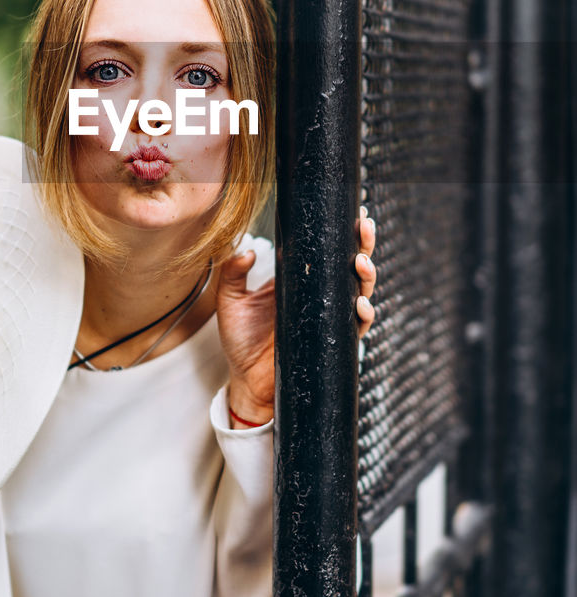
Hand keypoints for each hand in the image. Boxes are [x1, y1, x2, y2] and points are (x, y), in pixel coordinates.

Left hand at [217, 207, 377, 424]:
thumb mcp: (230, 302)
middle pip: (350, 265)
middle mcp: (318, 296)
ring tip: (362, 261)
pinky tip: (360, 303)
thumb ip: (232, 274)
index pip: (325, 251)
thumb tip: (248, 251)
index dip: (342, 233)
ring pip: (359, 292)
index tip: (352, 213)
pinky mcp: (333, 342)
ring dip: (367, 275)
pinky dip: (363, 314)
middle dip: (363, 244)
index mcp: (298, 280)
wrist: (247, 383)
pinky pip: (356, 327)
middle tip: (364, 226)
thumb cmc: (240, 342)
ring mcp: (328, 318)